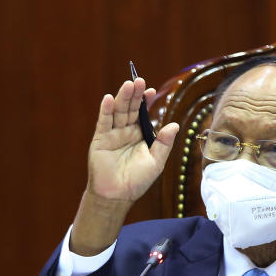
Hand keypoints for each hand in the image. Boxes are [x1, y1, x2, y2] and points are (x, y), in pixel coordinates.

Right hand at [86, 77, 178, 202]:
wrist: (117, 195)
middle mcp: (126, 132)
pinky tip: (109, 98)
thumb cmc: (137, 181)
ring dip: (122, 98)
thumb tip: (174, 125)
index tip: (151, 90)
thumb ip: (164, 143)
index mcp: (140, 135)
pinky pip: (104, 122)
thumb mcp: (156, 161)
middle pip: (130, 109)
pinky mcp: (100, 139)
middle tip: (138, 80)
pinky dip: (106, 110)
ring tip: (127, 85)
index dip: (146, 102)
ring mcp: (113, 134)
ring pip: (118, 112)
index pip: (143, 114)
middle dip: (135, 95)